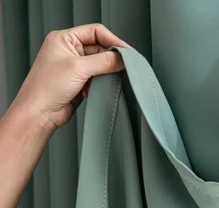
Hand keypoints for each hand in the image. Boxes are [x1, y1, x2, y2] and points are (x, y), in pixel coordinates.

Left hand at [10, 23, 129, 134]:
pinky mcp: (78, 83)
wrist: (40, 113)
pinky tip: (92, 90)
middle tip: (120, 68)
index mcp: (64, 39)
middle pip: (99, 49)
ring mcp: (73, 67)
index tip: (126, 52)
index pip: (96, 32)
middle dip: (109, 60)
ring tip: (102, 81)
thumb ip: (104, 61)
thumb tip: (122, 58)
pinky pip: (96, 79)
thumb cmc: (46, 87)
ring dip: (103, 74)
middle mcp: (69, 51)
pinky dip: (98, 85)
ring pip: (99, 65)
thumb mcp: (78, 68)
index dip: (113, 40)